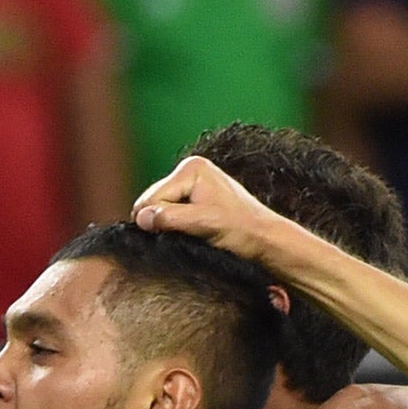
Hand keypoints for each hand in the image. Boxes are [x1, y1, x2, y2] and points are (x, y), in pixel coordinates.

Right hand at [134, 157, 293, 264]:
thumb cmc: (241, 231)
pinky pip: (174, 211)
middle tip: (182, 239)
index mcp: (192, 168)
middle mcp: (191, 169)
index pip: (153, 197)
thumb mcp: (203, 224)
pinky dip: (177, 225)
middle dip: (162, 221)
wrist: (266, 239)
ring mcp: (194, 182)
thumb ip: (171, 218)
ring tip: (191, 237)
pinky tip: (192, 234)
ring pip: (163, 207)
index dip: (154, 222)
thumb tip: (141, 218)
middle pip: (155, 200)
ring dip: (170, 225)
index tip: (170, 240)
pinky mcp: (198, 196)